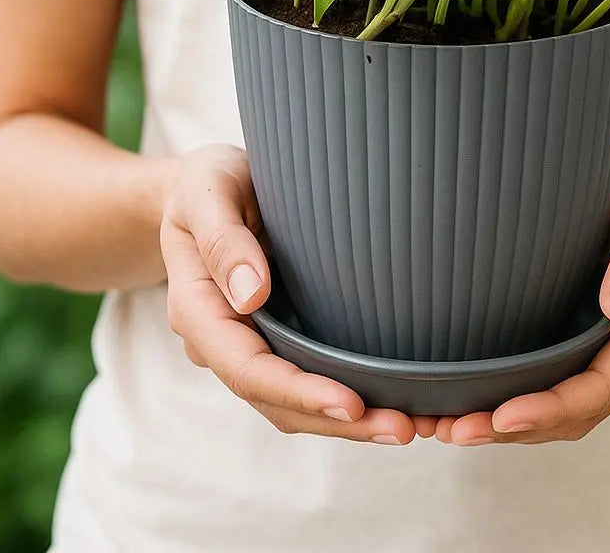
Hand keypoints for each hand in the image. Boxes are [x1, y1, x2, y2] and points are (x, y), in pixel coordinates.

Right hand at [160, 144, 416, 444]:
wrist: (203, 188)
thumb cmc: (208, 183)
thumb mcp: (207, 192)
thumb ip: (222, 239)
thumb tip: (250, 295)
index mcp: (198, 310)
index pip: (246, 368)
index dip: (298, 391)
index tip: (350, 403)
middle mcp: (222, 340)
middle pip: (275, 400)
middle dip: (337, 421)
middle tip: (404, 427)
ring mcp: (250, 343)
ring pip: (294, 403)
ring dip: (349, 421)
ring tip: (411, 424)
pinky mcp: (278, 337)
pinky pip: (308, 379)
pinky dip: (347, 397)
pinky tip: (394, 398)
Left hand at [426, 139, 609, 444]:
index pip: (608, 382)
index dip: (555, 405)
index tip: (504, 414)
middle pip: (580, 408)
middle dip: (519, 426)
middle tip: (454, 430)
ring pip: (565, 407)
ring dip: (509, 423)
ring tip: (446, 426)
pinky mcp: (587, 335)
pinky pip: (554, 380)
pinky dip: (514, 398)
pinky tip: (469, 399)